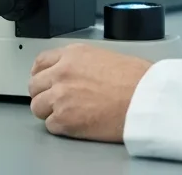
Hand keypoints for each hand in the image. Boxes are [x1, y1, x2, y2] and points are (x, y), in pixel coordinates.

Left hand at [28, 44, 151, 142]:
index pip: (41, 62)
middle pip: (34, 85)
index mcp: (72, 54)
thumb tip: (77, 74)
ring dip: (49, 111)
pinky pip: (50, 125)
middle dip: (43, 94)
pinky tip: (75, 124)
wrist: (147, 98)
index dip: (41, 74)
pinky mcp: (65, 119)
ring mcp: (60, 96)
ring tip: (67, 114)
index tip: (44, 80)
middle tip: (55, 101)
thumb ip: (83, 64)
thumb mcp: (105, 56)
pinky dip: (60, 127)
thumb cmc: (138, 79)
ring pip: (37, 107)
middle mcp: (61, 73)